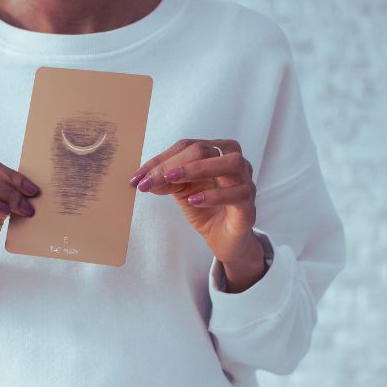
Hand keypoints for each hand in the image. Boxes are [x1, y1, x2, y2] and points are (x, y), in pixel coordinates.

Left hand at [129, 139, 264, 286]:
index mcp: (218, 153)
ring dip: (198, 169)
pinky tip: (194, 201)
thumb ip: (166, 181)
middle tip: (151, 179)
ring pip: (230, 163)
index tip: (137, 177)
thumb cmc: (205, 209)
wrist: (224, 240)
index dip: (161, 159)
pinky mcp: (248, 206)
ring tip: (172, 180)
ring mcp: (246, 182)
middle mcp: (235, 163)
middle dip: (173, 164)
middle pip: (207, 150)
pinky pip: (237, 194)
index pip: (187, 146)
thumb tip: (144, 178)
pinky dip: (214, 195)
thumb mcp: (181, 191)